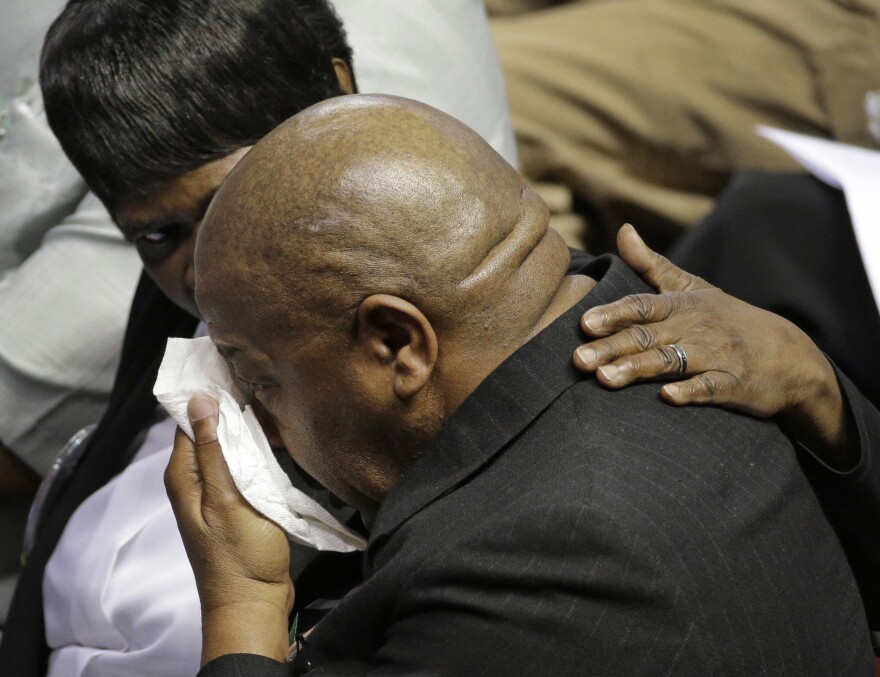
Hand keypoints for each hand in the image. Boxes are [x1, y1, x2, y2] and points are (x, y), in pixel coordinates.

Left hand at [165, 395, 291, 663]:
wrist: (254, 602)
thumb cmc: (238, 556)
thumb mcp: (225, 500)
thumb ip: (212, 452)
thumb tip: (198, 400)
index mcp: (184, 476)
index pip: (186, 420)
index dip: (203, 392)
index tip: (226, 364)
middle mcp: (196, 480)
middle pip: (209, 430)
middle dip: (229, 406)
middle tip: (257, 378)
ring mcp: (218, 491)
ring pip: (229, 445)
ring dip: (246, 427)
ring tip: (271, 400)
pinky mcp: (239, 500)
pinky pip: (243, 464)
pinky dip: (257, 449)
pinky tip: (276, 436)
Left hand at [572, 225, 850, 465]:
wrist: (790, 355)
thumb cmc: (729, 319)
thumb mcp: (694, 287)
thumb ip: (652, 265)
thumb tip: (623, 231)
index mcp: (681, 306)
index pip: (641, 307)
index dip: (613, 314)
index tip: (584, 324)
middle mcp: (694, 328)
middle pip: (647, 337)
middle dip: (612, 348)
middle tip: (578, 361)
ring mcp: (716, 356)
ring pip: (671, 362)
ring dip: (638, 369)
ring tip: (605, 379)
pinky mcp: (735, 384)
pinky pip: (711, 387)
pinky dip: (691, 391)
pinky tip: (667, 397)